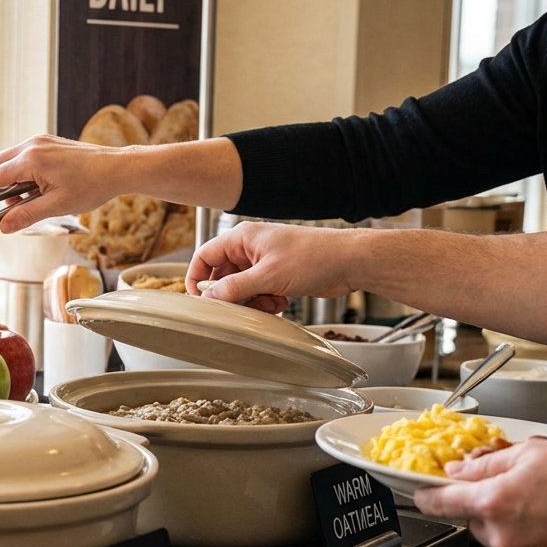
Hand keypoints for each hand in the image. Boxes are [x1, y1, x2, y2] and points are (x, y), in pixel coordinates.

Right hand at [0, 135, 130, 233]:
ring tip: (18, 206)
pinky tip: (30, 193)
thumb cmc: (92, 185)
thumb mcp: (57, 206)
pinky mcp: (47, 144)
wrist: (117, 168)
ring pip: (8, 162)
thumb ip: (26, 215)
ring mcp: (40, 142)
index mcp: (31, 159)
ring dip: (5, 184)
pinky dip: (18, 176)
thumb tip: (3, 227)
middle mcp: (32, 145)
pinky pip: (23, 159)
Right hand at [187, 222, 360, 313]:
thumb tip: (209, 298)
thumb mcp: (269, 275)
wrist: (349, 262)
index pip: (205, 255)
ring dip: (250, 301)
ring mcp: (264, 263)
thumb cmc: (315, 256)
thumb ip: (235, 288)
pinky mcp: (277, 276)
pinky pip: (258, 294)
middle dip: (231, 296)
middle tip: (239, 307)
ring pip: (241, 289)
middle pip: (222, 276)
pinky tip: (280, 301)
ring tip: (268, 303)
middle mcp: (250, 249)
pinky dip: (265, 302)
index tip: (199, 299)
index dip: (197, 278)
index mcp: (242, 238)